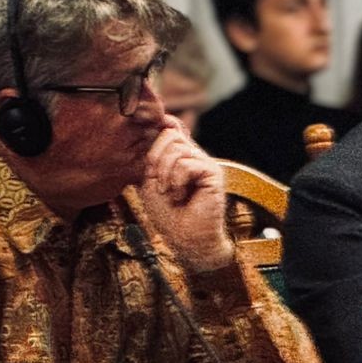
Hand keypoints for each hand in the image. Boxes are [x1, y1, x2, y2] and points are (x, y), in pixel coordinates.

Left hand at [137, 117, 232, 272]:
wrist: (185, 239)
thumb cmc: (168, 215)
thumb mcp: (151, 181)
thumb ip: (154, 155)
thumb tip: (163, 123)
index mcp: (180, 156)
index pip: (170, 126)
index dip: (156, 133)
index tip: (148, 159)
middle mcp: (194, 155)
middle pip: (170, 133)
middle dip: (155, 158)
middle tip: (158, 184)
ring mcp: (204, 162)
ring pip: (177, 148)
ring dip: (165, 174)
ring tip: (169, 193)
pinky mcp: (213, 172)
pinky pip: (187, 164)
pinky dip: (177, 182)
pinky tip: (181, 197)